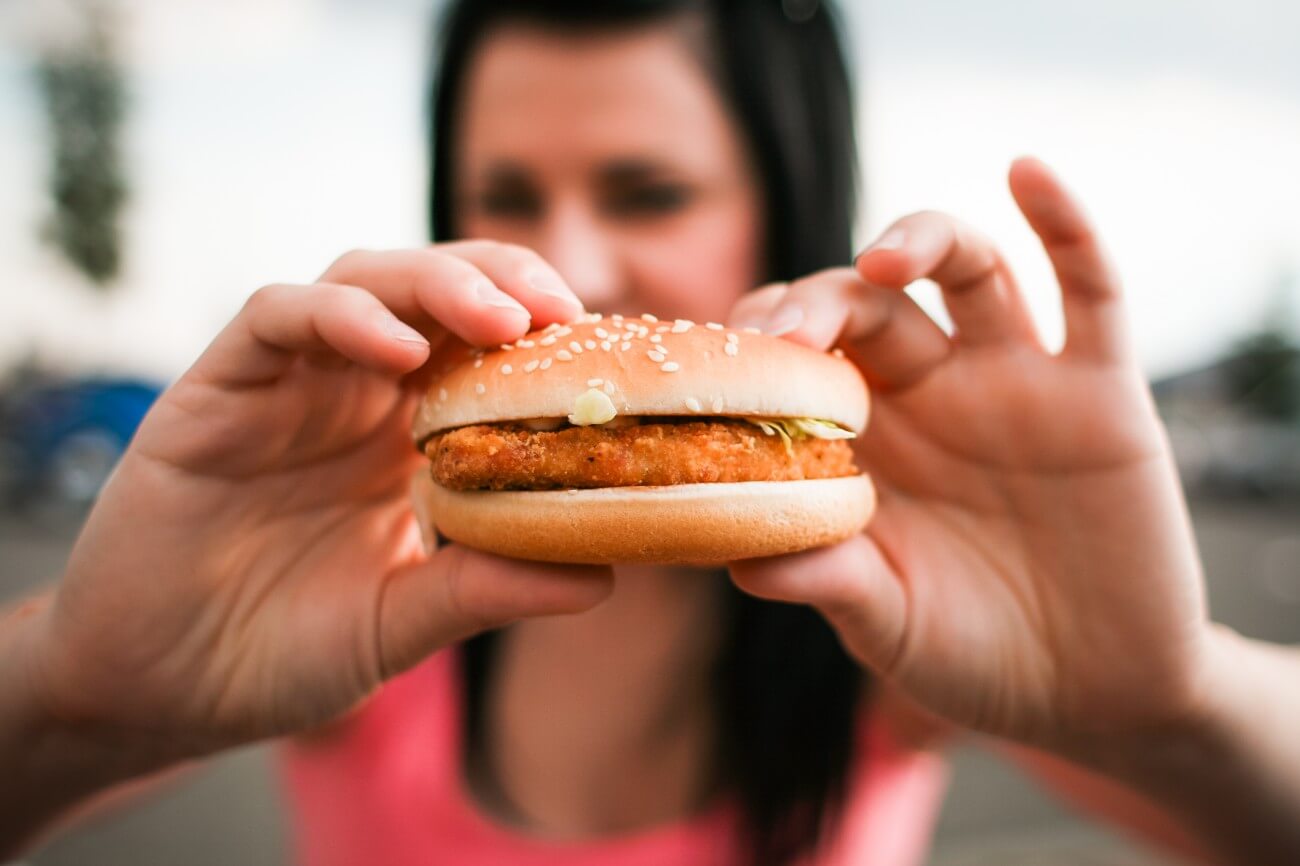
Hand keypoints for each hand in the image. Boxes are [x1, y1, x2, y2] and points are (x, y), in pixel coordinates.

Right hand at [22, 243, 612, 764]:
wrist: (159, 688)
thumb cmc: (281, 651)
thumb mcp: (399, 623)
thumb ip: (483, 590)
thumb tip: (600, 575)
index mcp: (406, 438)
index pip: (480, 349)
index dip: (540, 333)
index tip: (602, 348)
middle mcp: (353, 395)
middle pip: (431, 292)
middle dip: (498, 282)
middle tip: (556, 311)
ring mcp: (285, 385)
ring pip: (361, 281)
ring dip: (432, 284)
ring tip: (495, 318)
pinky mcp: (214, 391)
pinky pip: (274, 319)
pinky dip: (337, 318)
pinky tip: (392, 351)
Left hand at [728, 159, 1210, 748]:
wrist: (1096, 690)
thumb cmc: (973, 655)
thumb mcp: (889, 624)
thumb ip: (825, 582)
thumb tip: (737, 557)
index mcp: (867, 441)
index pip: (801, 359)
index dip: (762, 344)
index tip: (722, 360)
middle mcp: (932, 393)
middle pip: (869, 303)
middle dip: (823, 300)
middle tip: (789, 331)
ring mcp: (1015, 382)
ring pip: (969, 271)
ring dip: (924, 238)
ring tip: (886, 256)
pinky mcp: (1099, 390)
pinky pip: (1089, 289)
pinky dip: (1065, 225)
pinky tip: (1028, 172)